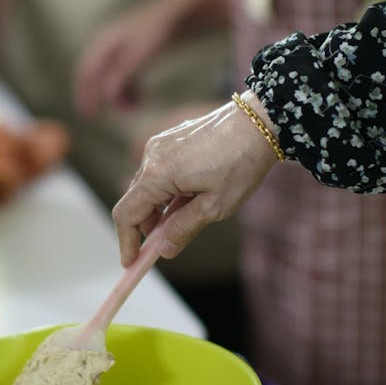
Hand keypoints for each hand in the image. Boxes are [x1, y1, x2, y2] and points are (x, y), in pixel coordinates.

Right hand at [74, 0, 228, 118]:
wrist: (178, 16)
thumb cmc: (157, 32)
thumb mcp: (139, 54)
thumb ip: (122, 75)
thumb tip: (106, 96)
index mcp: (104, 43)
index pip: (87, 72)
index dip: (84, 93)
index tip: (88, 114)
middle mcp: (108, 46)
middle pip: (94, 76)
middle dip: (94, 96)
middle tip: (92, 116)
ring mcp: (120, 51)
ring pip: (110, 79)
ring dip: (117, 96)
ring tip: (134, 107)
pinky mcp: (133, 55)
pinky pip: (124, 78)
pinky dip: (129, 90)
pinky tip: (141, 99)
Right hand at [112, 91, 278, 264]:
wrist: (259, 121)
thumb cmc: (240, 163)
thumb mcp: (215, 206)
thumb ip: (183, 229)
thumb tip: (164, 250)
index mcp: (157, 173)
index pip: (126, 214)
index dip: (127, 242)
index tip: (131, 262)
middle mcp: (151, 155)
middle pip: (135, 200)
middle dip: (146, 227)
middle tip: (165, 246)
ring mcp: (160, 144)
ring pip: (148, 185)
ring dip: (159, 208)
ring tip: (189, 217)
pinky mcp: (171, 138)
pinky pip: (159, 170)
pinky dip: (167, 190)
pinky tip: (192, 195)